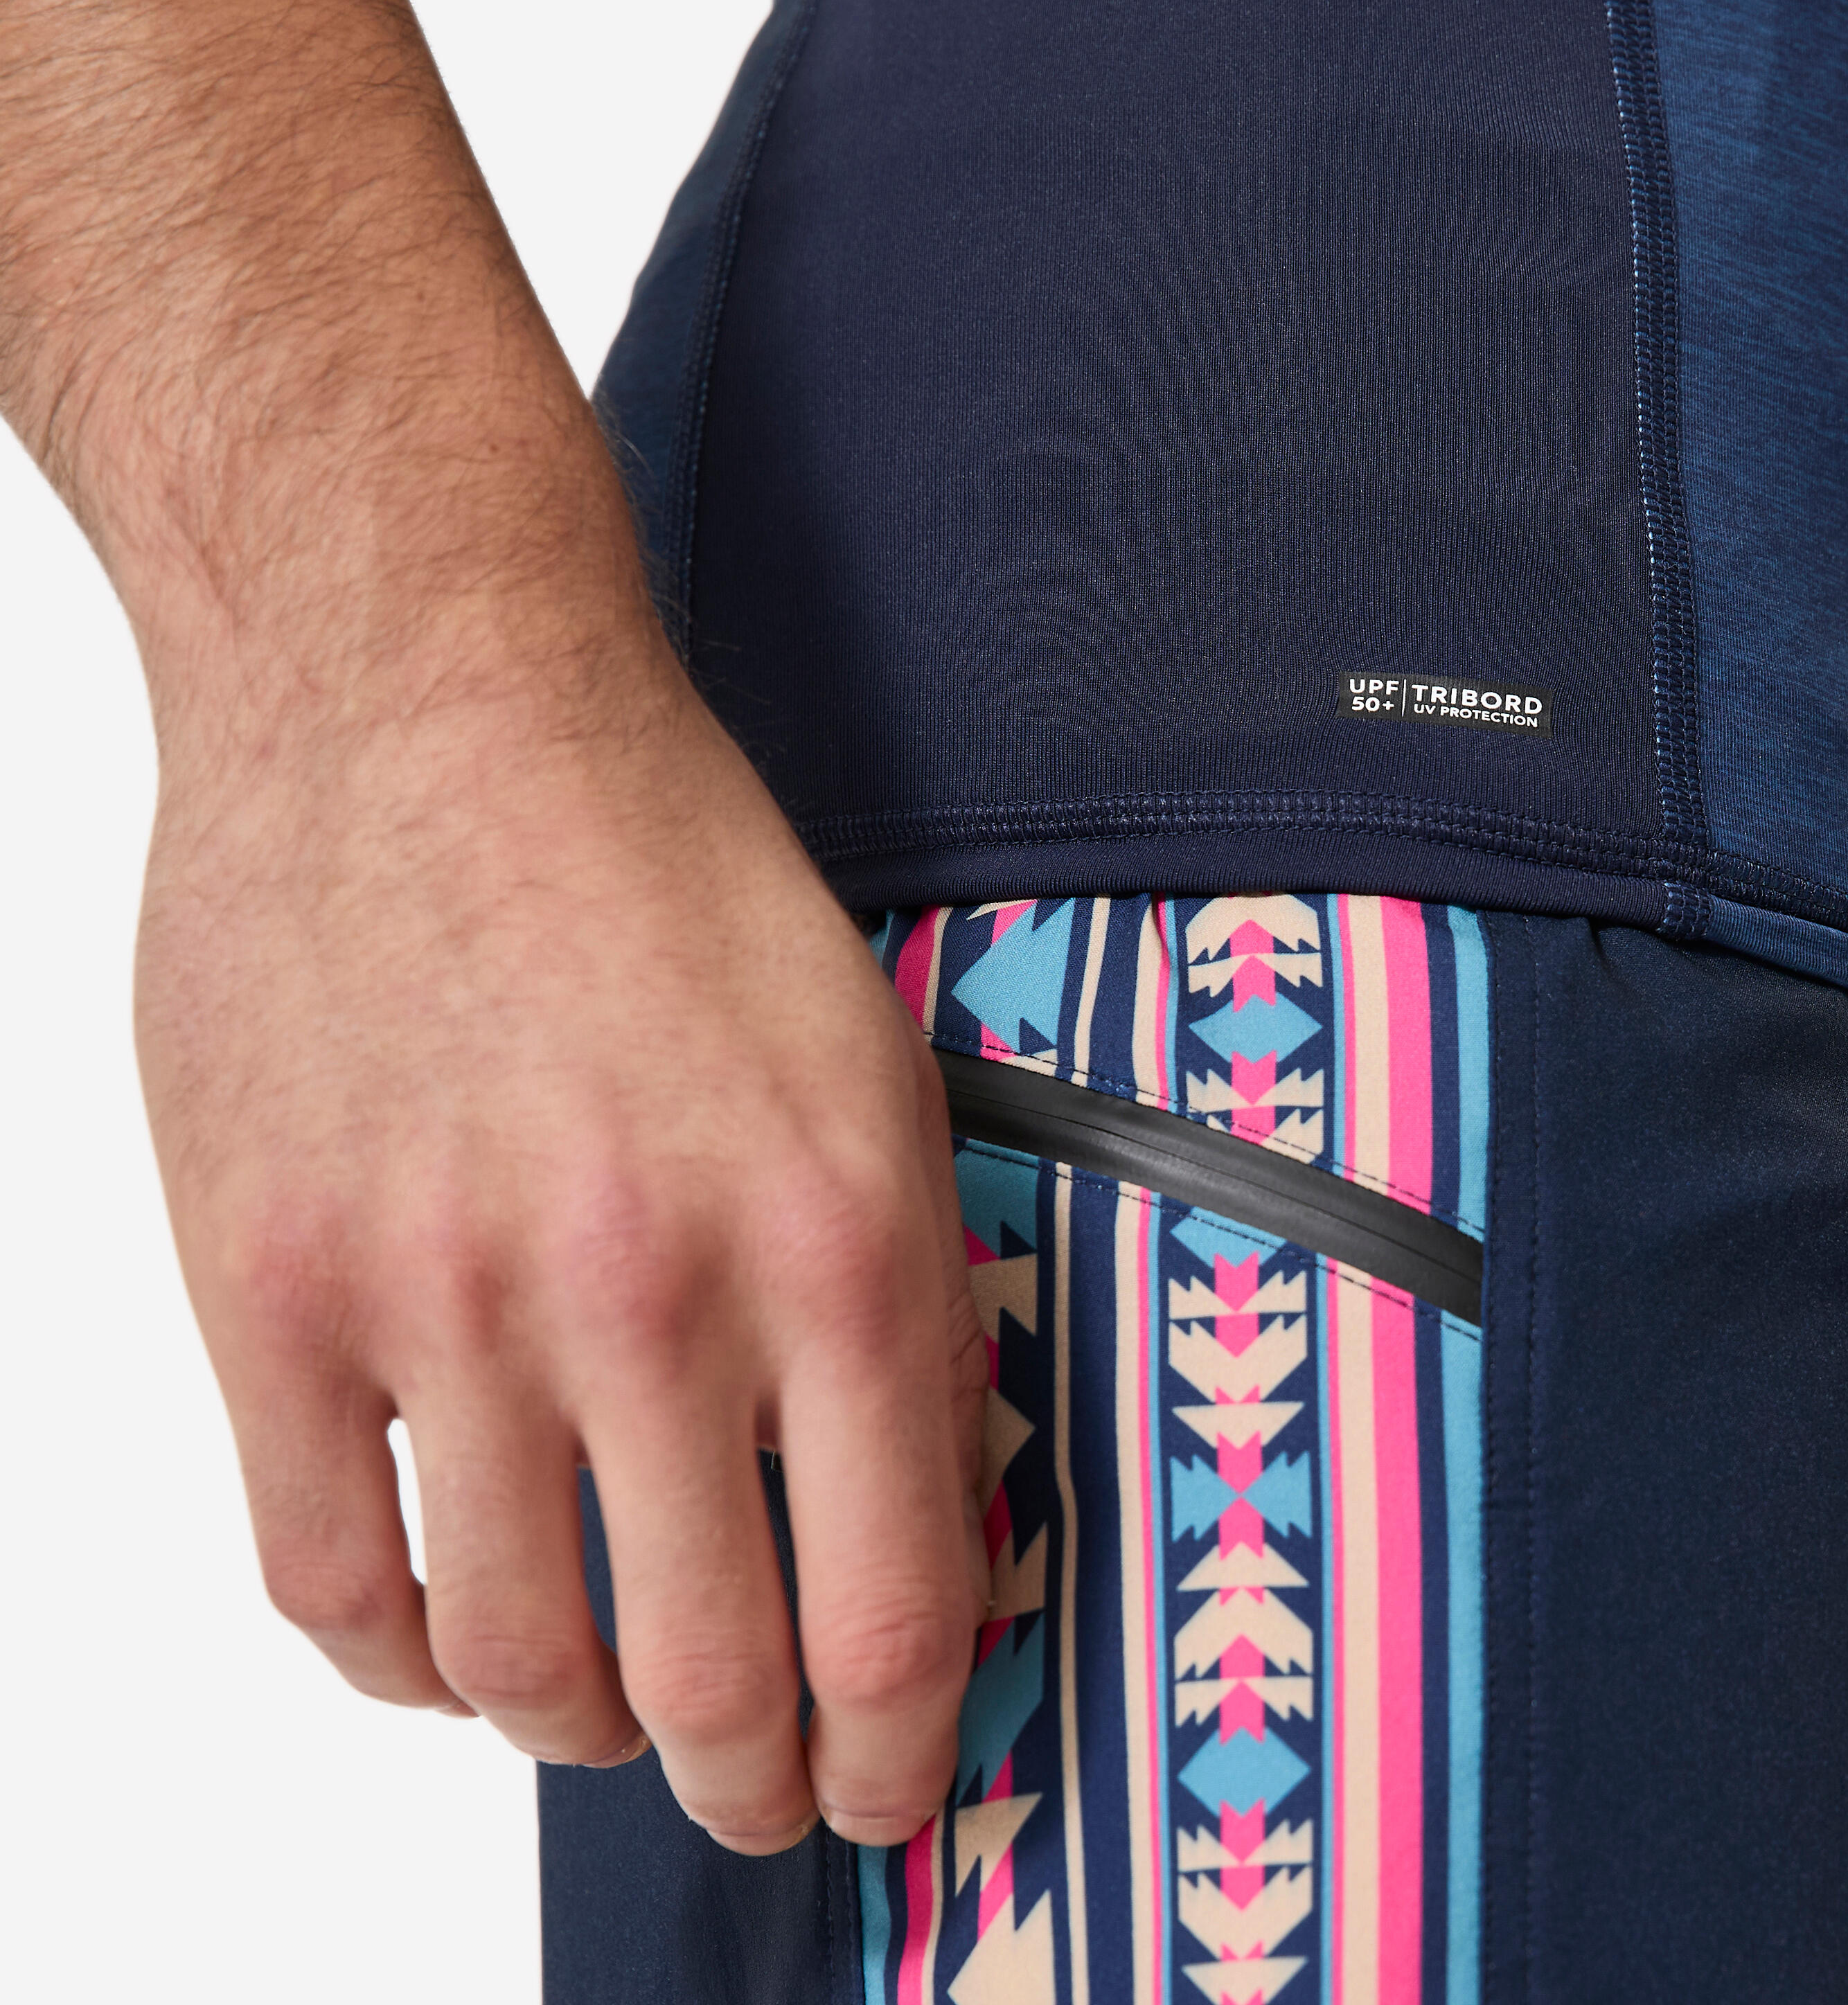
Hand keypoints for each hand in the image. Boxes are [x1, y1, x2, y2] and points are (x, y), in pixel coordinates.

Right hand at [136, 652, 987, 1852]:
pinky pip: (324, 1580)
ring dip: (580, 1731)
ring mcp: (439, 1299)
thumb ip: (905, 1296)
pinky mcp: (272, 1286)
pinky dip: (404, 1662)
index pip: (895, 1605)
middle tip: (763, 1793)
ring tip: (609, 1715)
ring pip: (513, 1660)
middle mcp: (643, 1288)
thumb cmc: (655, 862)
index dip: (903, 1752)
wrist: (428, 699)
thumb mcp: (870, 1060)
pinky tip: (453, 1641)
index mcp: (831, 1233)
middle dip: (754, 1783)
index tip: (893, 1790)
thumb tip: (929, 1500)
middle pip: (707, 1679)